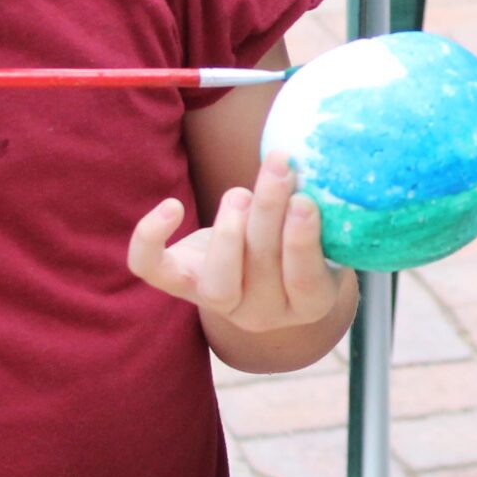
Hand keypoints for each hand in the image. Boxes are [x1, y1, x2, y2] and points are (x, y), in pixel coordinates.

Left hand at [129, 155, 347, 337]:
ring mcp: (220, 304)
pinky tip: (171, 207)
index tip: (304, 200)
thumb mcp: (324, 228)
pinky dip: (152, 239)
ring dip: (229, 232)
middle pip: (263, 271)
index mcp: (310, 302)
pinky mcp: (181, 283)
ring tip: (241, 193)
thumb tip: (316, 163)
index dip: (302, 242)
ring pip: (218, 283)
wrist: (262, 261)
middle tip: (279, 167)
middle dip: (269, 213)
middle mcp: (265, 313)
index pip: (305, 281)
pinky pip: (154, 270)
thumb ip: (324, 209)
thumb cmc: (301, 234)